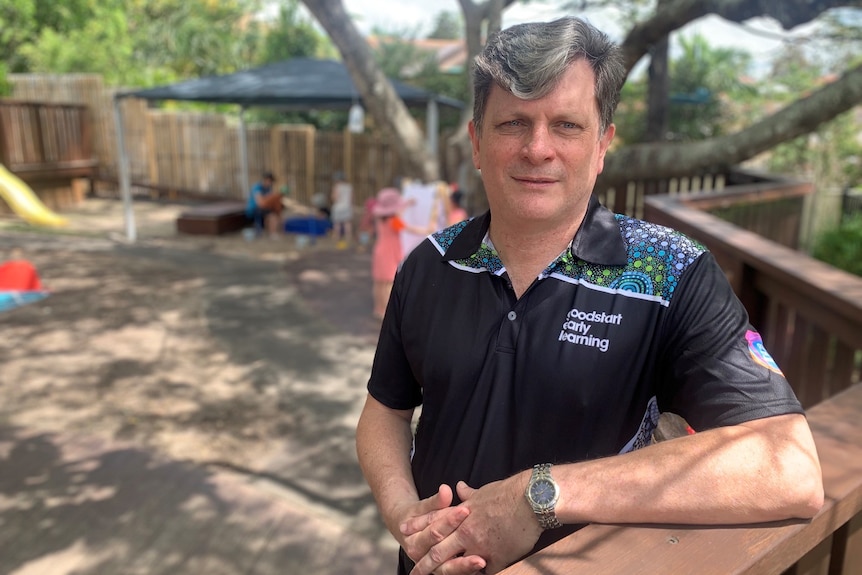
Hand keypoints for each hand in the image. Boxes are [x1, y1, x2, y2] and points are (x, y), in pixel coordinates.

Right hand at [397, 484, 479, 569]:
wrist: (406, 531)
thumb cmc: (418, 516)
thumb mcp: (423, 507)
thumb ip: (436, 501)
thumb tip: (445, 489)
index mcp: (413, 542)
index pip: (433, 531)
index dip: (449, 520)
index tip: (465, 509)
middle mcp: (421, 558)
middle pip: (439, 554)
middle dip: (459, 543)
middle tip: (478, 535)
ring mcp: (432, 568)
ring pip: (448, 569)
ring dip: (465, 565)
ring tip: (482, 561)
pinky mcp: (443, 570)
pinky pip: (456, 573)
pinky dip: (468, 571)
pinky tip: (484, 566)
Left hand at [405, 478, 540, 574]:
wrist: (530, 500)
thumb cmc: (509, 493)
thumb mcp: (484, 491)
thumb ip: (468, 495)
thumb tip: (459, 487)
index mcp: (461, 514)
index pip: (435, 523)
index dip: (419, 528)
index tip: (404, 533)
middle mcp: (466, 531)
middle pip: (440, 551)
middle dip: (425, 564)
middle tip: (415, 573)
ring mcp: (479, 546)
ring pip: (457, 566)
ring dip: (447, 573)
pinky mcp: (496, 558)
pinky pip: (484, 572)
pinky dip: (478, 574)